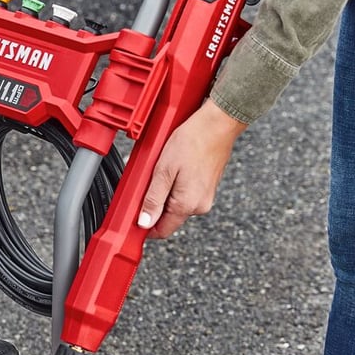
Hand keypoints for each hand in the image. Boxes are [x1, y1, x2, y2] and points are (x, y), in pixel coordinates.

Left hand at [137, 101, 246, 238]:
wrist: (218, 124)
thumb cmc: (192, 141)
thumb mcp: (164, 170)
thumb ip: (153, 199)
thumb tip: (144, 223)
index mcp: (187, 205)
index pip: (162, 230)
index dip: (146, 227)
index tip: (135, 217)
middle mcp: (199, 206)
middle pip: (169, 217)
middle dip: (155, 205)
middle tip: (148, 181)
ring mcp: (206, 197)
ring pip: (177, 205)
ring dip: (165, 193)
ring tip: (163, 170)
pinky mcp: (208, 188)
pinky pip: (186, 194)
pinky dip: (176, 186)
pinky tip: (175, 168)